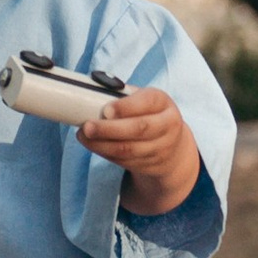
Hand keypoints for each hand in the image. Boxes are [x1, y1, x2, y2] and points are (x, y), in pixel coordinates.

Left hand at [78, 85, 201, 217]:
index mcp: (162, 102)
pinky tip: (93, 146)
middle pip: (138, 129)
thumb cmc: (149, 114)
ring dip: (103, 144)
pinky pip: (126, 161)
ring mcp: (162, 148)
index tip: (105, 110)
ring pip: (129, 150)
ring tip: (83, 136)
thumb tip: (90, 93)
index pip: (146, 102)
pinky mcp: (152, 165)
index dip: (125, 107)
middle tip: (87, 126)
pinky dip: (106, 154)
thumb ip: (123, 96)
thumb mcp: (143, 99)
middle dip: (109, 129)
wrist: (173, 145)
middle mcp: (167, 125)